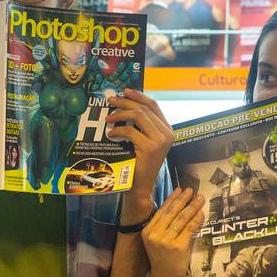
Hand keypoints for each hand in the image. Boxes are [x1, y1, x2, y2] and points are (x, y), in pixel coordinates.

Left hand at [106, 89, 173, 218]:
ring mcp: (160, 141)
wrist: (141, 185)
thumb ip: (142, 125)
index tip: (125, 91)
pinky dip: (118, 131)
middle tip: (110, 101)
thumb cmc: (140, 163)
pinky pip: (130, 131)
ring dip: (120, 115)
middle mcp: (167, 133)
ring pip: (138, 116)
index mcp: (168, 129)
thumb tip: (126, 104)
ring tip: (108, 119)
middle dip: (125, 103)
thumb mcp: (145, 140)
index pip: (154, 105)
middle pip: (144, 109)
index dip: (139, 96)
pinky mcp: (150, 148)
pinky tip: (111, 134)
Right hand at [142, 188, 204, 276]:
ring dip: (192, 207)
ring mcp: (166, 240)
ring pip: (181, 219)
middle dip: (183, 199)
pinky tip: (202, 213)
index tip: (180, 189)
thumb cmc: (163, 259)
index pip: (162, 211)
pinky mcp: (178, 246)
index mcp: (148, 231)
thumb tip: (180, 207)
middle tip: (192, 190)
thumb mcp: (159, 241)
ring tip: (200, 198)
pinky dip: (197, 220)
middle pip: (172, 212)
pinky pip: (189, 229)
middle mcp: (155, 234)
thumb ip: (165, 226)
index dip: (172, 199)